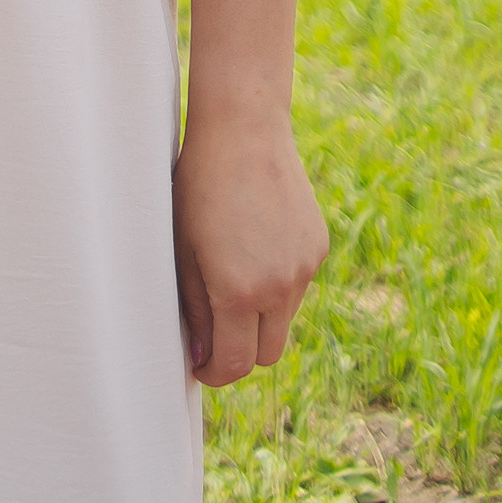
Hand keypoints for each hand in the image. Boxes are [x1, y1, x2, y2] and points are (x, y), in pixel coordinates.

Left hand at [172, 106, 327, 385]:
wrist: (243, 130)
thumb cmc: (198, 185)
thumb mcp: (183, 249)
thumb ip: (195, 308)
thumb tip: (202, 356)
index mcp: (239, 291)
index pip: (234, 364)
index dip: (215, 372)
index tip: (201, 364)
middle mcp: (279, 287)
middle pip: (265, 354)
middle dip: (239, 352)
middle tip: (214, 331)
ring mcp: (304, 268)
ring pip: (283, 320)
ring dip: (260, 316)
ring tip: (232, 273)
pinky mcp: (318, 248)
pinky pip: (297, 285)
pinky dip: (278, 283)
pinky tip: (255, 244)